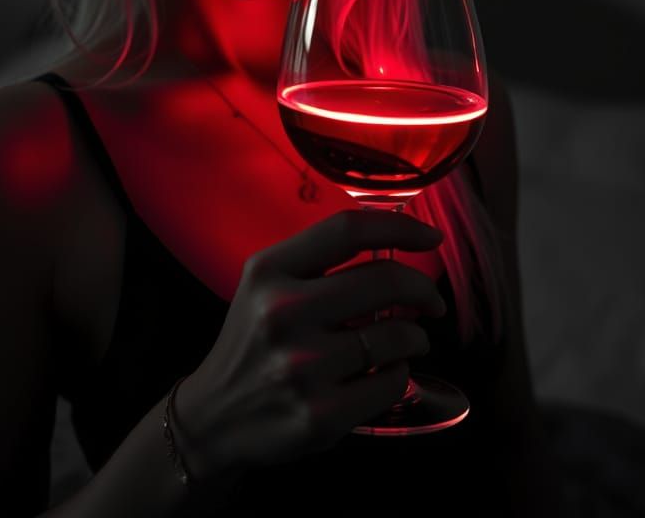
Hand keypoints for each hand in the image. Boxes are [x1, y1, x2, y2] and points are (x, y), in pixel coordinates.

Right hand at [173, 209, 445, 479]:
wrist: (214, 418)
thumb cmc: (253, 343)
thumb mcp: (265, 287)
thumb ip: (317, 261)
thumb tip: (394, 241)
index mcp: (269, 271)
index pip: (347, 230)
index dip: (399, 227)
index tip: (429, 236)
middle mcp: (282, 312)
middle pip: (384, 280)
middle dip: (422, 289)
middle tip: (430, 301)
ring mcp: (302, 366)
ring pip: (396, 334)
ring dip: (414, 336)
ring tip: (407, 340)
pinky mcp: (320, 414)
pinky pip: (391, 382)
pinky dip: (400, 374)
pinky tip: (384, 373)